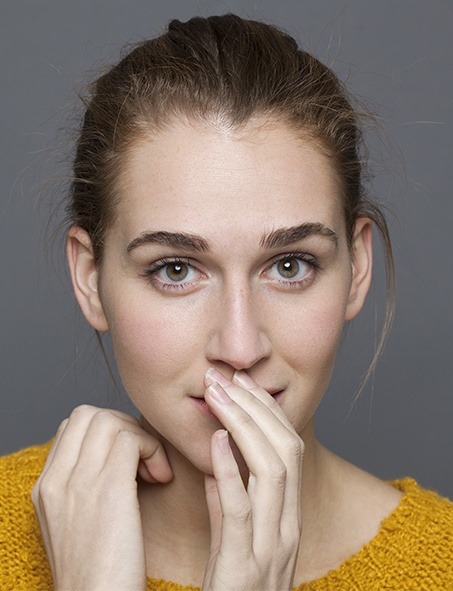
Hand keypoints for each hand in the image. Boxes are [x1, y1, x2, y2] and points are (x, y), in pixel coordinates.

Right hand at [31, 405, 172, 590]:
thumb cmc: (98, 573)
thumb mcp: (75, 526)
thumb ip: (82, 488)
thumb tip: (112, 459)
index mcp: (46, 487)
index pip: (73, 427)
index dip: (107, 431)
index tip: (128, 458)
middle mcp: (56, 479)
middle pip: (89, 414)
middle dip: (124, 426)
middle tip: (143, 459)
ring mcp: (78, 482)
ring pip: (110, 420)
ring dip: (141, 438)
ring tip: (153, 471)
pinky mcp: (108, 489)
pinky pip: (131, 439)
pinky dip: (153, 449)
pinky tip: (162, 479)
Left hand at [202, 369, 303, 590]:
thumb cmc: (230, 589)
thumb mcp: (234, 541)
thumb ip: (228, 502)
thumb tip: (218, 461)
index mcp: (286, 516)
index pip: (289, 448)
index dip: (267, 411)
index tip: (242, 382)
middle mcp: (287, 525)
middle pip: (286, 450)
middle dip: (257, 407)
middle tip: (227, 377)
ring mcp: (270, 546)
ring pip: (272, 471)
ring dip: (244, 427)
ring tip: (218, 397)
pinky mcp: (243, 565)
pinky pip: (240, 510)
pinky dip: (228, 470)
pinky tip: (214, 441)